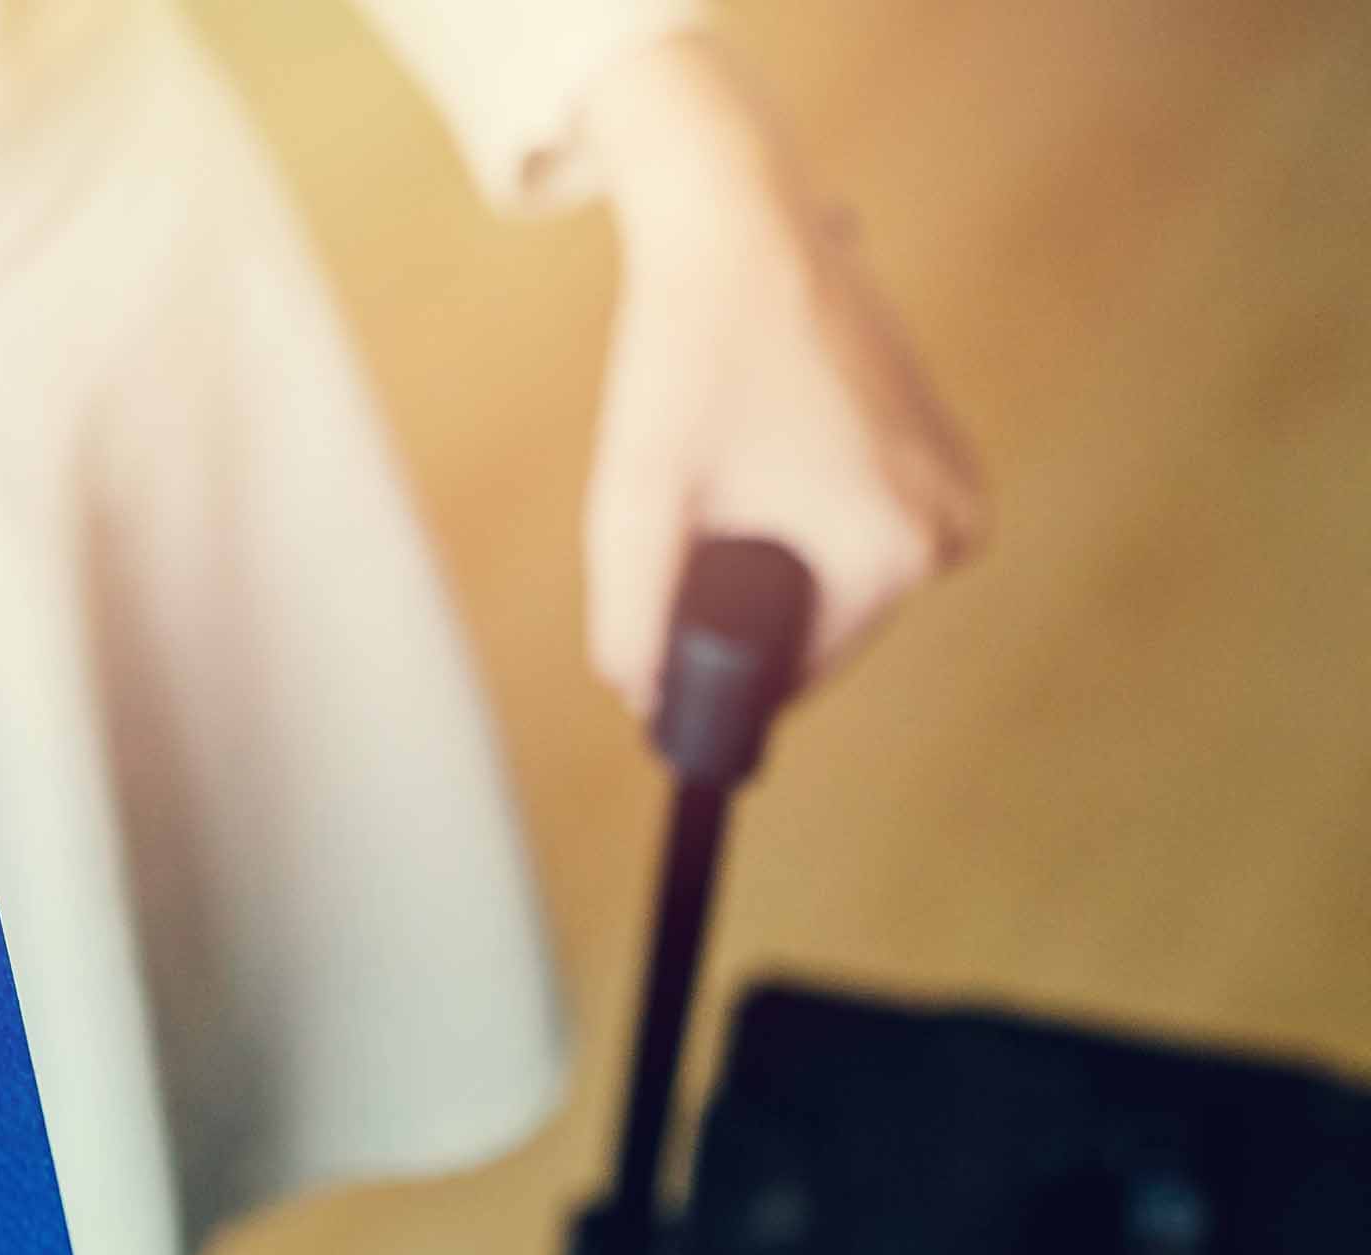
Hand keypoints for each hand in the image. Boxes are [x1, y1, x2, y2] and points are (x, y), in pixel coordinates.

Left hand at [576, 35, 986, 711]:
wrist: (739, 220)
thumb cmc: (687, 354)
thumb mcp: (636, 502)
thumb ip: (631, 620)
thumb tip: (644, 700)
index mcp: (899, 552)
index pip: (788, 675)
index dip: (710, 664)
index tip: (660, 611)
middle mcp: (954, 525)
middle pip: (810, 625)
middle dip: (738, 593)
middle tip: (693, 498)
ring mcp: (957, 483)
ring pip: (828, 575)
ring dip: (764, 550)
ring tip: (729, 455)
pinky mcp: (942, 447)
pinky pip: (853, 526)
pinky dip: (797, 510)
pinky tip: (761, 440)